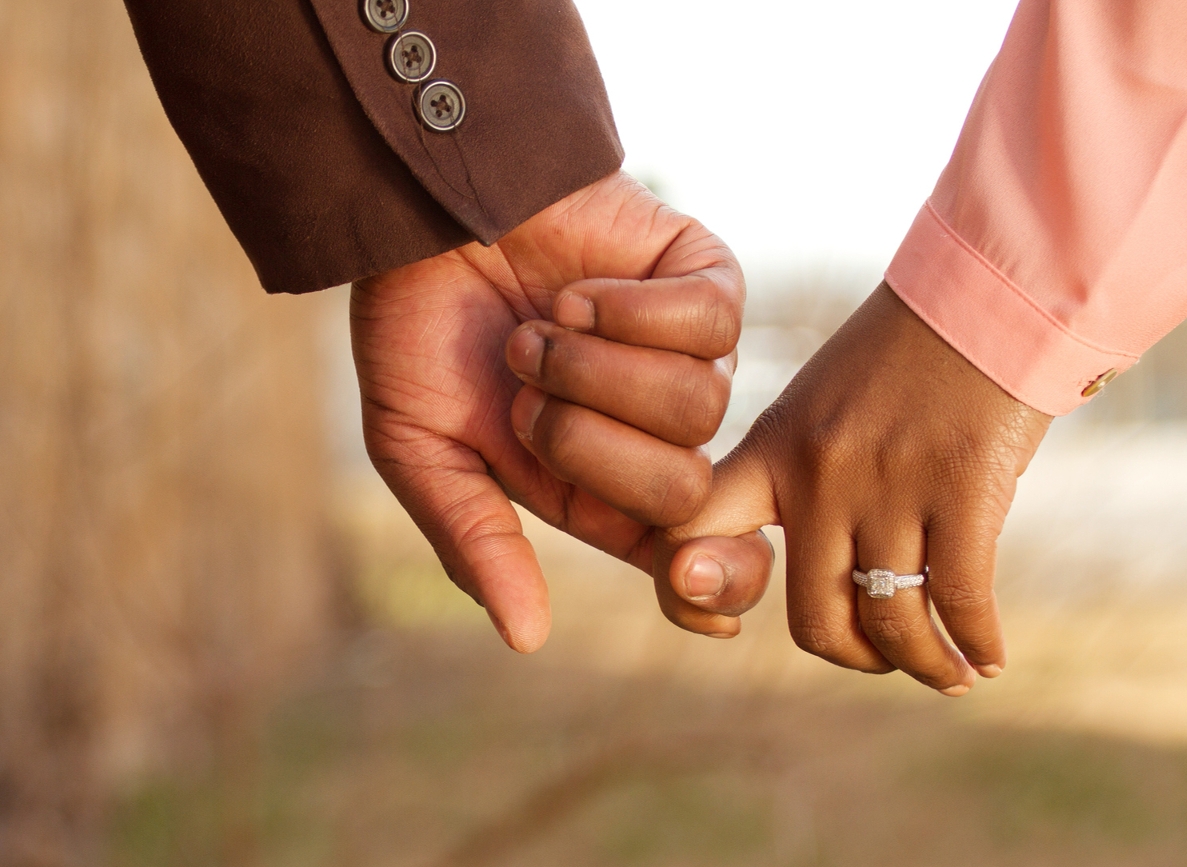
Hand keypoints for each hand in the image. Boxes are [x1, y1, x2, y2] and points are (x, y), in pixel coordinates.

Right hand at [351, 171, 741, 652]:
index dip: (712, 585)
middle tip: (524, 389)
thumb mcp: (418, 448)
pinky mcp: (704, 281)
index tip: (693, 593)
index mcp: (597, 485)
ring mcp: (687, 355)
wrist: (421, 210)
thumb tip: (526, 638)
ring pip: (699, 405)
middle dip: (588, 443)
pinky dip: (631, 310)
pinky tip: (579, 293)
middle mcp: (656, 430)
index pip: (689, 555)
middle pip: (685, 489)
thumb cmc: (419, 329)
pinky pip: (711, 321)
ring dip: (596, 368)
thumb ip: (473, 538)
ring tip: (541, 330)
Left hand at [651, 284, 1051, 693]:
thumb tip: (811, 565)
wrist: (983, 298)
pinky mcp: (963, 487)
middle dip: (853, 655)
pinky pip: (961, 599)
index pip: (689, 530)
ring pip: (891, 623)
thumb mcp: (819, 406)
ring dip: (924, 666)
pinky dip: (978, 646)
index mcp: (773, 449)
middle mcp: (820, 474)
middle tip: (883, 654)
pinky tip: (989, 658)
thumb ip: (796, 476)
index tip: (726, 622)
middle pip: (813, 619)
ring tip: (950, 673)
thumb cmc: (902, 360)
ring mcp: (890, 484)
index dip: (688, 594)